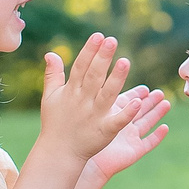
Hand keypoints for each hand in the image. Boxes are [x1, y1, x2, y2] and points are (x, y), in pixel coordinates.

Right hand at [38, 35, 138, 160]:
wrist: (58, 153)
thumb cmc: (55, 123)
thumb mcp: (50, 97)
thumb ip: (53, 74)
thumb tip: (51, 52)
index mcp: (71, 92)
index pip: (80, 67)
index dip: (89, 51)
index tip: (98, 35)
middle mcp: (83, 101)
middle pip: (94, 77)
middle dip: (102, 58)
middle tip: (112, 40)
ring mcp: (94, 116)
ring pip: (107, 95)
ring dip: (116, 79)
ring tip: (125, 61)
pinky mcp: (105, 131)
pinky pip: (117, 121)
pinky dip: (126, 112)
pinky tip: (137, 101)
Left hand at [86, 88, 170, 181]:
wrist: (87, 160)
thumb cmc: (87, 135)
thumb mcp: (98, 111)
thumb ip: (105, 95)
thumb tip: (101, 79)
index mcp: (113, 115)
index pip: (128, 102)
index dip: (137, 95)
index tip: (145, 88)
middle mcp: (122, 126)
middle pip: (140, 111)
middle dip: (150, 101)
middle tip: (160, 92)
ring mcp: (130, 138)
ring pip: (147, 123)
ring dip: (157, 114)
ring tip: (166, 103)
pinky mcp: (135, 150)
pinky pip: (149, 142)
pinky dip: (158, 135)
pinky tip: (165, 127)